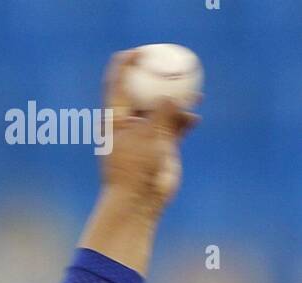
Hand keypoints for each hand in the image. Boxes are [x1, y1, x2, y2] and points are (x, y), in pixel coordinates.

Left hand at [98, 49, 200, 216]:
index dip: (127, 64)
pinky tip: (194, 119)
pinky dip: (185, 120)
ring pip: (163, 107)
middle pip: (143, 90)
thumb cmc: (134, 171)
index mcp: (115, 119)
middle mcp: (130, 124)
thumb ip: (160, 114)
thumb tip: (173, 95)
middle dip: (158, 76)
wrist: (139, 202)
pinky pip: (175, 125)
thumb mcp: (147, 139)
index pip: (118, 84)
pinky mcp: (161, 146)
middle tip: (173, 63)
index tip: (141, 52)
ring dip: (179, 99)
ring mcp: (146, 134)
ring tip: (194, 95)